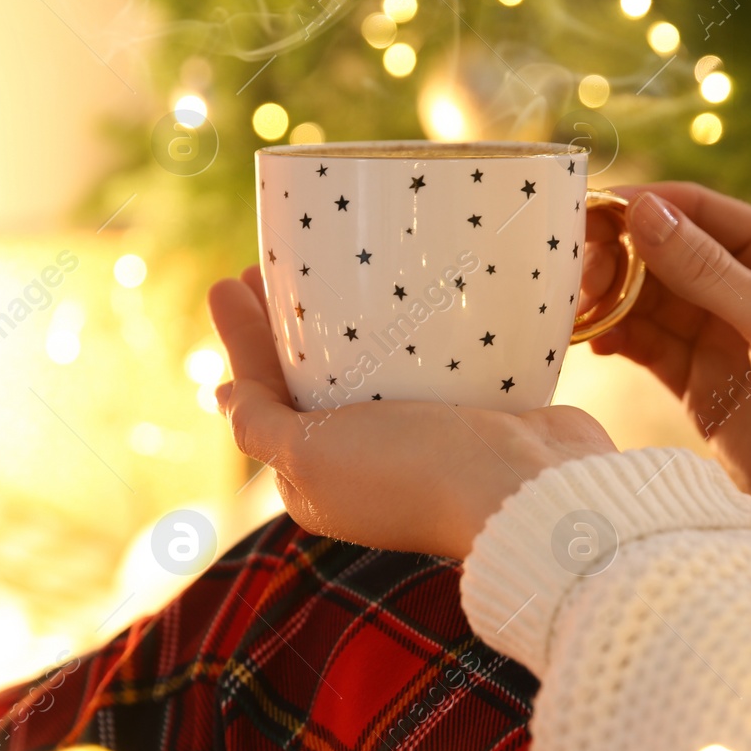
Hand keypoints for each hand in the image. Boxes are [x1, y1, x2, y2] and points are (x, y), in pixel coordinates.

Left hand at [208, 267, 618, 558]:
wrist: (530, 488)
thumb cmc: (414, 472)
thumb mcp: (312, 456)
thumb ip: (261, 426)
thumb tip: (219, 397)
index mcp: (320, 480)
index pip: (263, 398)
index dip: (243, 340)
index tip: (233, 279)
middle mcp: (365, 461)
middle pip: (309, 379)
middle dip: (283, 323)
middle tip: (266, 262)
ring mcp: (420, 437)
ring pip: (363, 370)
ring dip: (340, 321)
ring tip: (325, 266)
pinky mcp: (470, 414)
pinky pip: (422, 364)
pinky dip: (402, 331)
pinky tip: (402, 293)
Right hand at [588, 183, 750, 608]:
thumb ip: (706, 269)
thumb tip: (642, 210)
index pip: (699, 211)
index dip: (643, 207)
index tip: (586, 213)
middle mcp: (750, 289)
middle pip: (664, 254)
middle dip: (616, 257)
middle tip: (575, 273)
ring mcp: (722, 338)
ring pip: (647, 302)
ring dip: (608, 300)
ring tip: (570, 308)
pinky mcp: (699, 386)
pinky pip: (645, 347)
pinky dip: (614, 339)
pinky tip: (589, 341)